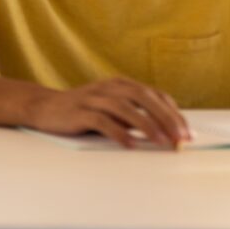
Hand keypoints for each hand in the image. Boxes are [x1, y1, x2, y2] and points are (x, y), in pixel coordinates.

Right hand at [27, 77, 191, 148]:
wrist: (43, 107)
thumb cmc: (83, 111)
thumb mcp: (112, 108)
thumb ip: (135, 115)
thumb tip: (167, 132)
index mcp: (120, 84)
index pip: (154, 95)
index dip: (173, 113)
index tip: (186, 132)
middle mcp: (107, 87)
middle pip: (142, 97)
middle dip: (165, 117)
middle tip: (179, 138)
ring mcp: (92, 98)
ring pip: (124, 107)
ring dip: (146, 125)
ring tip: (160, 142)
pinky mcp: (78, 112)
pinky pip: (101, 121)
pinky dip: (118, 132)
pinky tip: (130, 144)